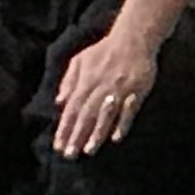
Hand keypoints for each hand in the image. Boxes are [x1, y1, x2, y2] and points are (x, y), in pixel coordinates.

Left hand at [53, 27, 158, 158]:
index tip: (58, 145)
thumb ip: (68, 82)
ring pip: (105, 116)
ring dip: (96, 134)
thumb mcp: (79, 61)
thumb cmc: (104, 50)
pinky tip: (116, 138)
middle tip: (69, 155)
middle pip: (85, 116)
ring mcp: (118, 91)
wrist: (132, 39)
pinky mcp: (136, 91)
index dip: (64, 128)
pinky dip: (122, 124)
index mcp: (85, 82)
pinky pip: (129, 111)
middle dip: (76, 136)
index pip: (71, 110)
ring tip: (88, 151)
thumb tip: (59, 102)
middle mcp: (99, 89)